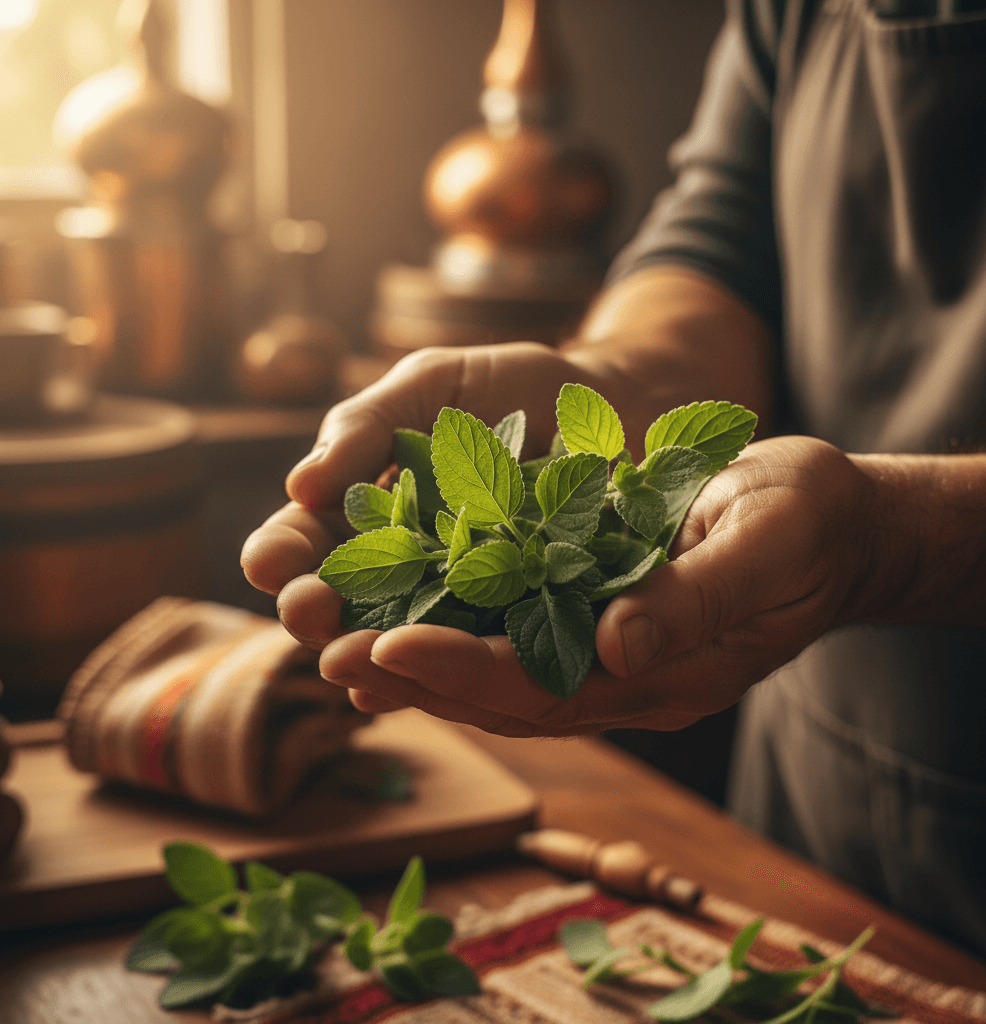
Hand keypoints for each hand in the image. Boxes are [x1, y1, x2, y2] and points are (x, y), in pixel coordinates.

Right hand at [241, 339, 667, 646]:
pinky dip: (437, 675)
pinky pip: (472, 653)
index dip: (280, 553)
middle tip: (309, 612)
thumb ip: (367, 424)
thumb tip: (301, 486)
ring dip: (365, 654)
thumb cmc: (509, 385)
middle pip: (338, 599)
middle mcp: (399, 562)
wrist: (611, 403)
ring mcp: (454, 597)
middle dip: (313, 609)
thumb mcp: (432, 384)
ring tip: (350, 662)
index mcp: (364, 505)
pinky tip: (414, 688)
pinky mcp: (513, 619)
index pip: (304, 537)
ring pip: (394, 637)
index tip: (268, 563)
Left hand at [314, 436, 878, 736]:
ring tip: (341, 644)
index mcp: (663, 670)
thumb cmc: (806, 522)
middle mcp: (628, 676)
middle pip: (505, 692)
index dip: (463, 669)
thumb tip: (619, 643)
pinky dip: (460, 624)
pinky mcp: (605, 619)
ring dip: (423, 660)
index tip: (384, 647)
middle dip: (417, 676)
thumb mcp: (765, 543)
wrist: (835, 522)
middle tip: (327, 658)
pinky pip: (520, 633)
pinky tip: (405, 607)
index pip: (545, 685)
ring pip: (502, 671)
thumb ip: (697, 600)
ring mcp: (615, 653)